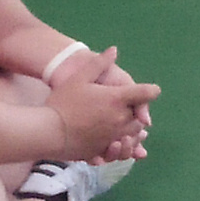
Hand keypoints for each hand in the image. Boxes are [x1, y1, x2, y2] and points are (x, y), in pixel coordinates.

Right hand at [45, 46, 159, 161]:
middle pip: (140, 117)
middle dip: (138, 113)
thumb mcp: (80, 78)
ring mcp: (113, 137)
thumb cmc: (63, 102)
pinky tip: (115, 141)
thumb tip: (114, 50)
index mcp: (117, 99)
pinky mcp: (104, 150)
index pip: (146, 94)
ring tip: (125, 126)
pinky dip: (122, 145)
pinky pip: (120, 150)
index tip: (150, 91)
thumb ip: (99, 63)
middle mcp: (120, 119)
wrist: (48, 131)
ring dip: (133, 130)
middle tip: (133, 109)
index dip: (150, 91)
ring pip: (133, 134)